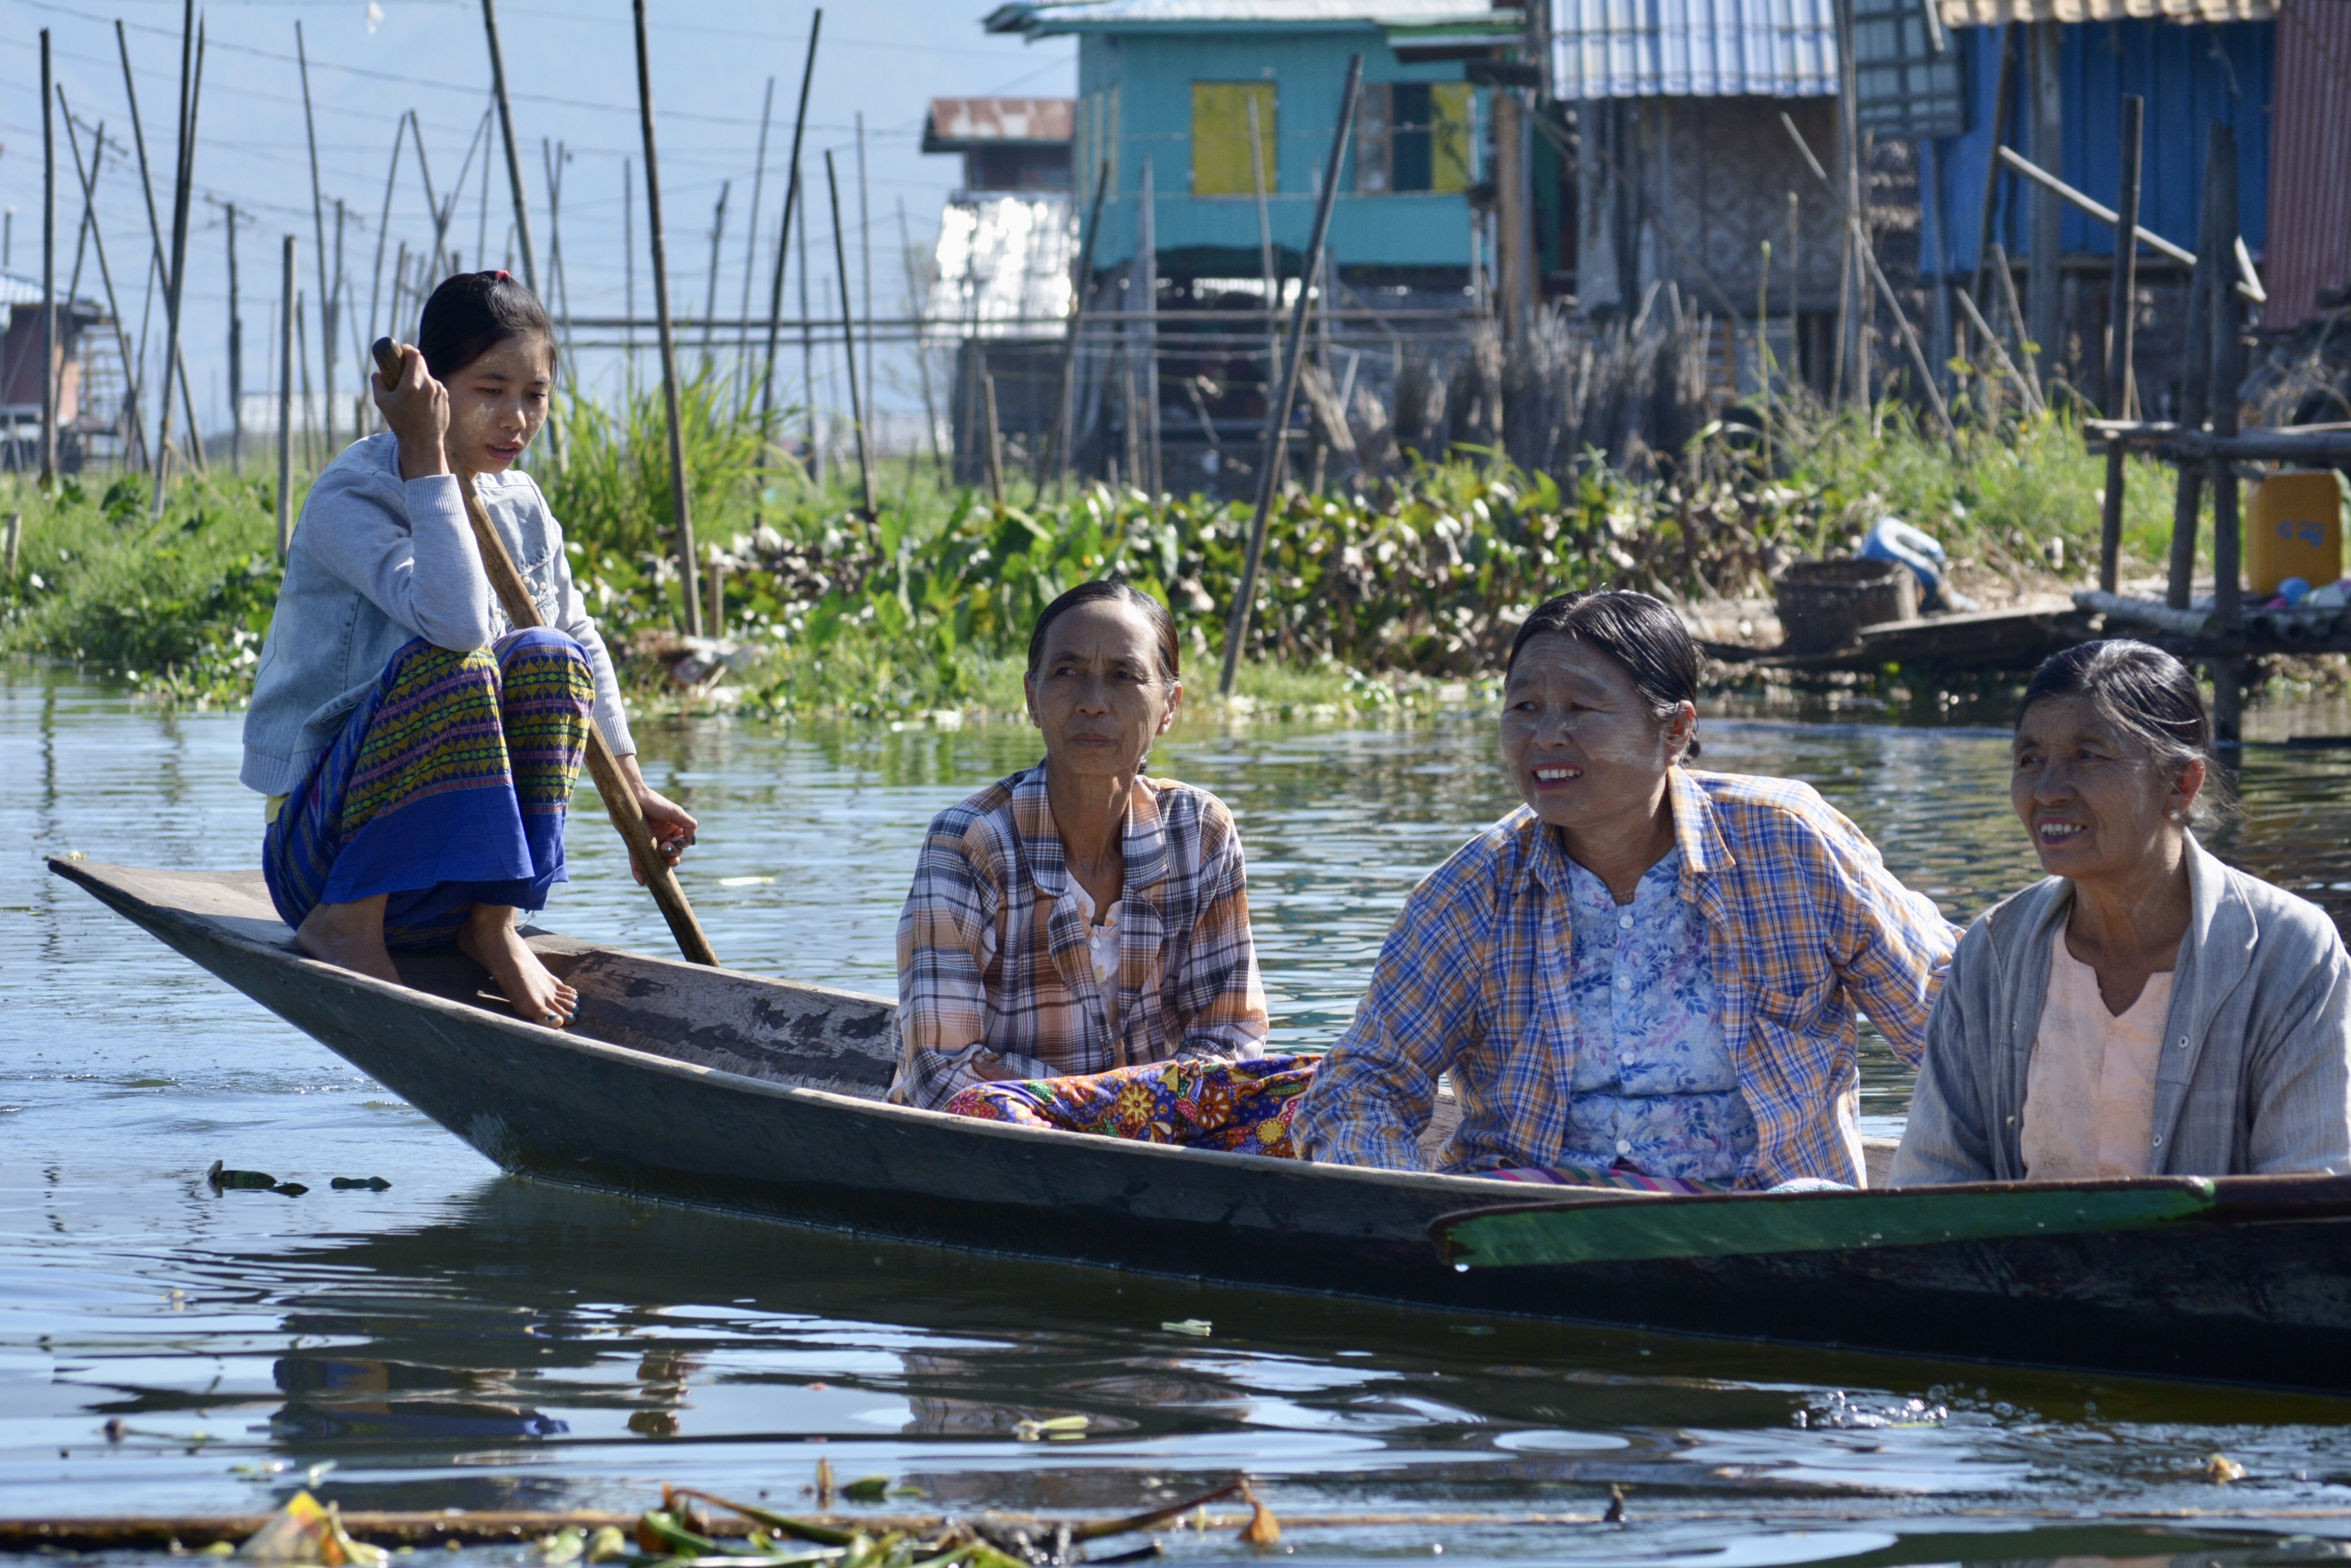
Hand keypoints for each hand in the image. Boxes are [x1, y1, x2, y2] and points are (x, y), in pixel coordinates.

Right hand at [372, 342, 448, 479]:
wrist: (423, 442)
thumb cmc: (400, 422)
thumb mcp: (381, 402)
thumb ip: (378, 382)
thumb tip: (380, 372)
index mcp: (413, 383)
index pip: (414, 354)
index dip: (407, 349)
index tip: (401, 351)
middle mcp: (429, 385)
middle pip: (420, 364)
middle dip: (410, 365)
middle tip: (401, 372)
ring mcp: (440, 390)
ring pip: (427, 376)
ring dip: (418, 379)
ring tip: (410, 396)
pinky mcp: (446, 397)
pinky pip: (434, 387)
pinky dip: (426, 389)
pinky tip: (420, 403)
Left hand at [634, 787, 698, 882]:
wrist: (632, 796)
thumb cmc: (654, 802)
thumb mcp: (676, 812)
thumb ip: (689, 825)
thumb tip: (693, 842)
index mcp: (672, 830)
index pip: (682, 844)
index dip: (681, 845)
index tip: (675, 840)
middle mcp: (661, 837)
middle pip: (672, 854)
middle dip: (673, 854)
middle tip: (666, 847)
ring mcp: (648, 842)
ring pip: (657, 860)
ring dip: (662, 865)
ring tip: (663, 858)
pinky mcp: (634, 845)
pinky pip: (637, 861)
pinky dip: (639, 872)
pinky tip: (642, 882)